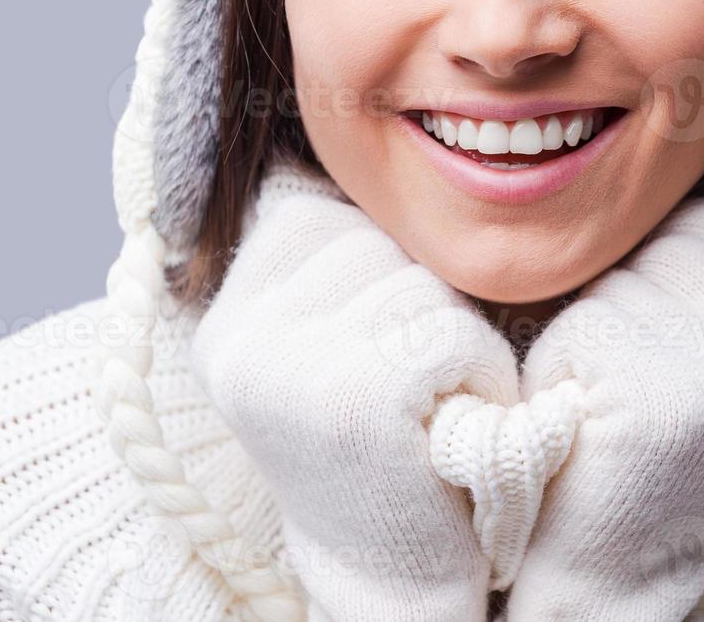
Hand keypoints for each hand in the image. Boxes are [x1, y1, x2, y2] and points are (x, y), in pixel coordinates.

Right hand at [190, 166, 519, 621]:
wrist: (402, 580)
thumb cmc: (398, 445)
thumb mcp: (339, 339)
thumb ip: (328, 254)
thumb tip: (331, 127)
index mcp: (229, 312)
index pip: (319, 205)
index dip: (379, 268)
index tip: (372, 350)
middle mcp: (237, 335)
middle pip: (373, 234)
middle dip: (418, 298)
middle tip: (409, 389)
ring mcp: (285, 366)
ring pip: (417, 279)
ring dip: (453, 336)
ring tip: (428, 407)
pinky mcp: (348, 399)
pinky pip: (446, 329)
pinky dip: (474, 374)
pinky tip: (446, 428)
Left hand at [505, 196, 703, 620]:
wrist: (608, 564)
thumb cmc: (630, 434)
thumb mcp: (692, 333)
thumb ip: (699, 259)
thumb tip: (681, 129)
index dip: (656, 274)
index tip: (660, 350)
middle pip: (661, 241)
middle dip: (619, 299)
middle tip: (630, 384)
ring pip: (615, 280)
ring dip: (585, 330)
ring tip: (609, 402)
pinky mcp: (671, 402)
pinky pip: (583, 326)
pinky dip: (560, 365)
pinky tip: (587, 421)